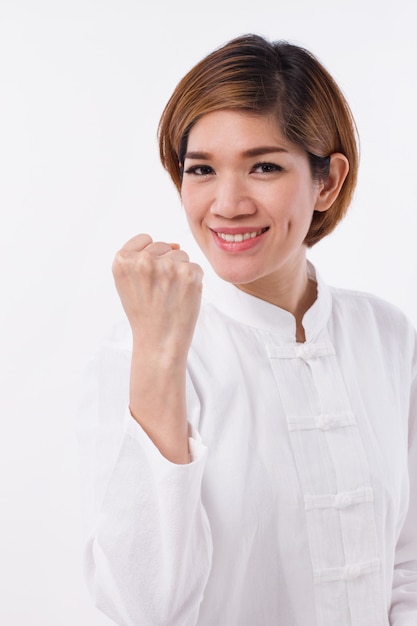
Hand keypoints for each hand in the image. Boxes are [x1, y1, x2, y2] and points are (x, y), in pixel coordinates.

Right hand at [112, 234, 202, 360]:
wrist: (159, 341)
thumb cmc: (143, 312)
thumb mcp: (127, 282)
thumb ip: (139, 257)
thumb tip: (175, 243)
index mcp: (123, 260)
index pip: (144, 239)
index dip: (149, 258)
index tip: (147, 278)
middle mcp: (144, 260)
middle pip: (164, 246)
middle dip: (165, 264)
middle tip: (159, 291)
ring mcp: (168, 266)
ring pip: (181, 255)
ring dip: (179, 271)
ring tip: (170, 294)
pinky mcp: (189, 274)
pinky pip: (195, 267)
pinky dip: (192, 281)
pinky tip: (182, 297)